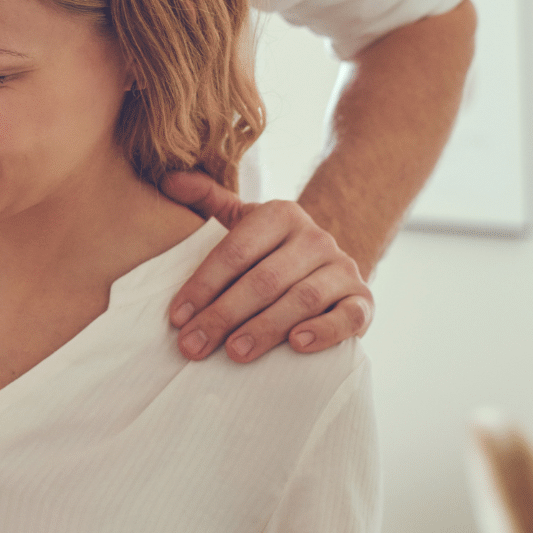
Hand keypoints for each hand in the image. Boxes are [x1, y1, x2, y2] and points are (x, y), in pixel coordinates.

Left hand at [160, 172, 373, 363]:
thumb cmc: (269, 250)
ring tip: (235, 352)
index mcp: (280, 215)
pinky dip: (325, 331)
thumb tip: (168, 180)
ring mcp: (343, 268)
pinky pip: (348, 316)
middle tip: (194, 345)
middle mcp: (315, 238)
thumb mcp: (241, 221)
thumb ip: (206, 200)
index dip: (203, 285)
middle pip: (264, 279)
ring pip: (302, 298)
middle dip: (224, 315)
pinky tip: (298, 344)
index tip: (177, 317)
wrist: (326, 265)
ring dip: (266, 328)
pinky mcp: (363, 300)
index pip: (235, 251)